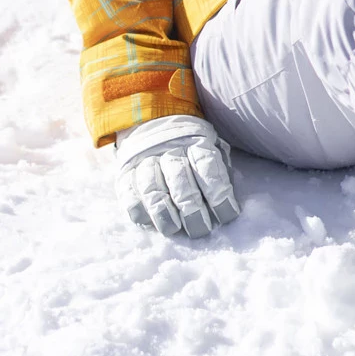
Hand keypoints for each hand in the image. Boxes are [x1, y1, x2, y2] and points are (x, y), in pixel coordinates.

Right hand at [115, 118, 239, 238]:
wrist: (152, 127)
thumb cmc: (192, 150)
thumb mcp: (212, 149)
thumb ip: (220, 170)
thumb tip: (228, 200)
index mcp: (195, 142)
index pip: (206, 165)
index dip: (217, 190)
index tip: (227, 214)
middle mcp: (169, 149)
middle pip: (179, 177)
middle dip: (191, 207)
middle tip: (201, 228)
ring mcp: (145, 160)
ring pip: (151, 185)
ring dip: (162, 210)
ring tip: (173, 228)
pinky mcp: (126, 173)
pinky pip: (128, 192)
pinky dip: (137, 208)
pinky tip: (148, 221)